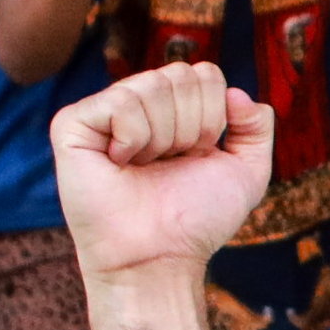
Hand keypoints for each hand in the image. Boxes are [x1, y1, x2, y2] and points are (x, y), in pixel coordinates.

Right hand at [52, 62, 274, 281]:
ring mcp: (102, 112)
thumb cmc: (196, 219)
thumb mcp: (247, 172)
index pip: (205, 73)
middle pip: (181, 75)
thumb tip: (236, 92)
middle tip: (169, 163)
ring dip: (163, 138)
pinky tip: (121, 164)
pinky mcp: (72, 124)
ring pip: (152, 86)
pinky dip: (133, 139)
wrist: (160, 256)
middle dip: (191, 127)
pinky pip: (120, 102)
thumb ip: (257, 126)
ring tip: (144, 168)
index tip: (196, 156)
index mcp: (172, 109)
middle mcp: (137, 104)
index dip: (213, 117)